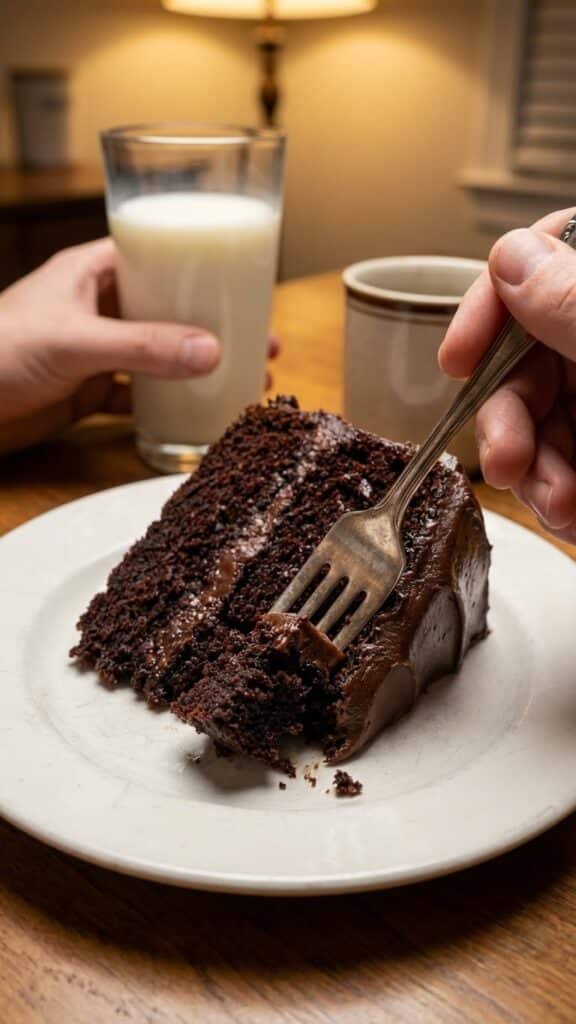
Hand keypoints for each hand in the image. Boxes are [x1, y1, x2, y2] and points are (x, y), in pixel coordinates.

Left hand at [0, 238, 279, 455]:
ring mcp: (96, 351)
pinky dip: (169, 405)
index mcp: (92, 272)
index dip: (200, 262)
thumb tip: (211, 352)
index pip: (155, 253)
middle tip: (262, 337)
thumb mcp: (76, 341)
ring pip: (159, 354)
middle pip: (169, 308)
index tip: (245, 277)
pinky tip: (199, 412)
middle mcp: (98, 308)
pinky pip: (140, 395)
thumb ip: (142, 347)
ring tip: (245, 377)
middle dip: (214, 324)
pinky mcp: (89, 392)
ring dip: (198, 367)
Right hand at [439, 208, 575, 544]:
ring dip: (531, 469)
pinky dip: (557, 495)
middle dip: (506, 417)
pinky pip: (563, 463)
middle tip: (504, 462)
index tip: (457, 359)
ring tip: (554, 505)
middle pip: (527, 357)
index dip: (490, 305)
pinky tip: (567, 514)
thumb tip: (512, 256)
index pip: (542, 257)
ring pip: (539, 418)